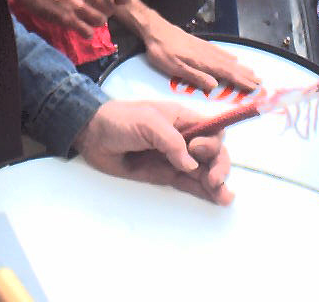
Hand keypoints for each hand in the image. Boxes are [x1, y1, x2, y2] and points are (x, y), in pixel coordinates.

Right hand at [6, 0, 129, 38]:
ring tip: (85, 17)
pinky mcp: (68, 19)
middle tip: (93, 9)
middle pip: (110, 9)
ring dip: (94, 21)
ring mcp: (78, 6)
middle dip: (103, 10)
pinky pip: (88, 33)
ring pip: (101, 22)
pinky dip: (85, 32)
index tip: (118, 0)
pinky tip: (78, 26)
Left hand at [73, 100, 232, 204]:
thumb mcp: (147, 121)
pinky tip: (218, 199)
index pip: (211, 130)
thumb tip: (191, 163)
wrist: (93, 135)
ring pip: (203, 171)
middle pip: (212, 153)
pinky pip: (189, 183)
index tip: (198, 150)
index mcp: (182, 119)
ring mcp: (174, 158)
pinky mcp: (164, 174)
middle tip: (213, 181)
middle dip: (219, 166)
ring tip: (225, 198)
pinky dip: (204, 191)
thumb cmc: (120, 120)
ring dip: (217, 183)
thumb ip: (171, 140)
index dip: (212, 142)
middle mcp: (183, 138)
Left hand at [141, 15, 259, 93]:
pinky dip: (229, 56)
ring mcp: (204, 47)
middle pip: (230, 67)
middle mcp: (207, 54)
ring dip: (240, 67)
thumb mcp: (175, 67)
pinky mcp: (199, 43)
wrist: (155, 29)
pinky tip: (233, 58)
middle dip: (245, 76)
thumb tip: (215, 86)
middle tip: (260, 84)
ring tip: (252, 73)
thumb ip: (195, 77)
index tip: (254, 88)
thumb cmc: (162, 51)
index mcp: (203, 62)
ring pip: (227, 59)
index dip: (241, 81)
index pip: (226, 74)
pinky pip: (219, 51)